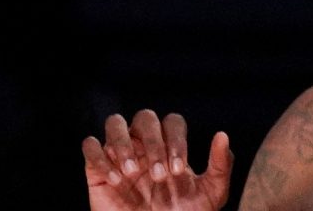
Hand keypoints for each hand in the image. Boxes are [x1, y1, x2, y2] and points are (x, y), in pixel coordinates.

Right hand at [85, 110, 232, 210]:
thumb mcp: (210, 195)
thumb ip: (220, 166)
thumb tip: (223, 135)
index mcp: (170, 146)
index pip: (172, 122)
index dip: (175, 140)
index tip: (178, 171)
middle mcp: (144, 145)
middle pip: (145, 118)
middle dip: (153, 143)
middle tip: (160, 175)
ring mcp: (119, 154)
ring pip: (114, 122)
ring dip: (124, 143)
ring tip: (133, 173)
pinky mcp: (97, 168)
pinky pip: (90, 146)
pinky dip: (101, 159)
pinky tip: (116, 181)